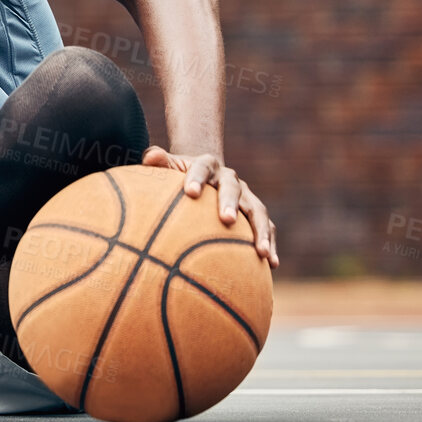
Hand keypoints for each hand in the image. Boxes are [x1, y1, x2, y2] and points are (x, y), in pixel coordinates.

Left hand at [141, 145, 277, 267]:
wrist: (203, 174)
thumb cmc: (178, 174)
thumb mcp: (167, 165)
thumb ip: (157, 159)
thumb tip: (149, 157)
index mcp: (207, 165)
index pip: (202, 168)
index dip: (196, 178)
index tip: (190, 192)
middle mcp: (230, 179)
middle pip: (233, 189)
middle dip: (230, 203)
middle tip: (226, 220)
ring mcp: (246, 195)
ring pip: (257, 211)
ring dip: (260, 231)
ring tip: (261, 252)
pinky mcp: (255, 212)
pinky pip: (267, 227)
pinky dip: (270, 243)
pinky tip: (271, 264)